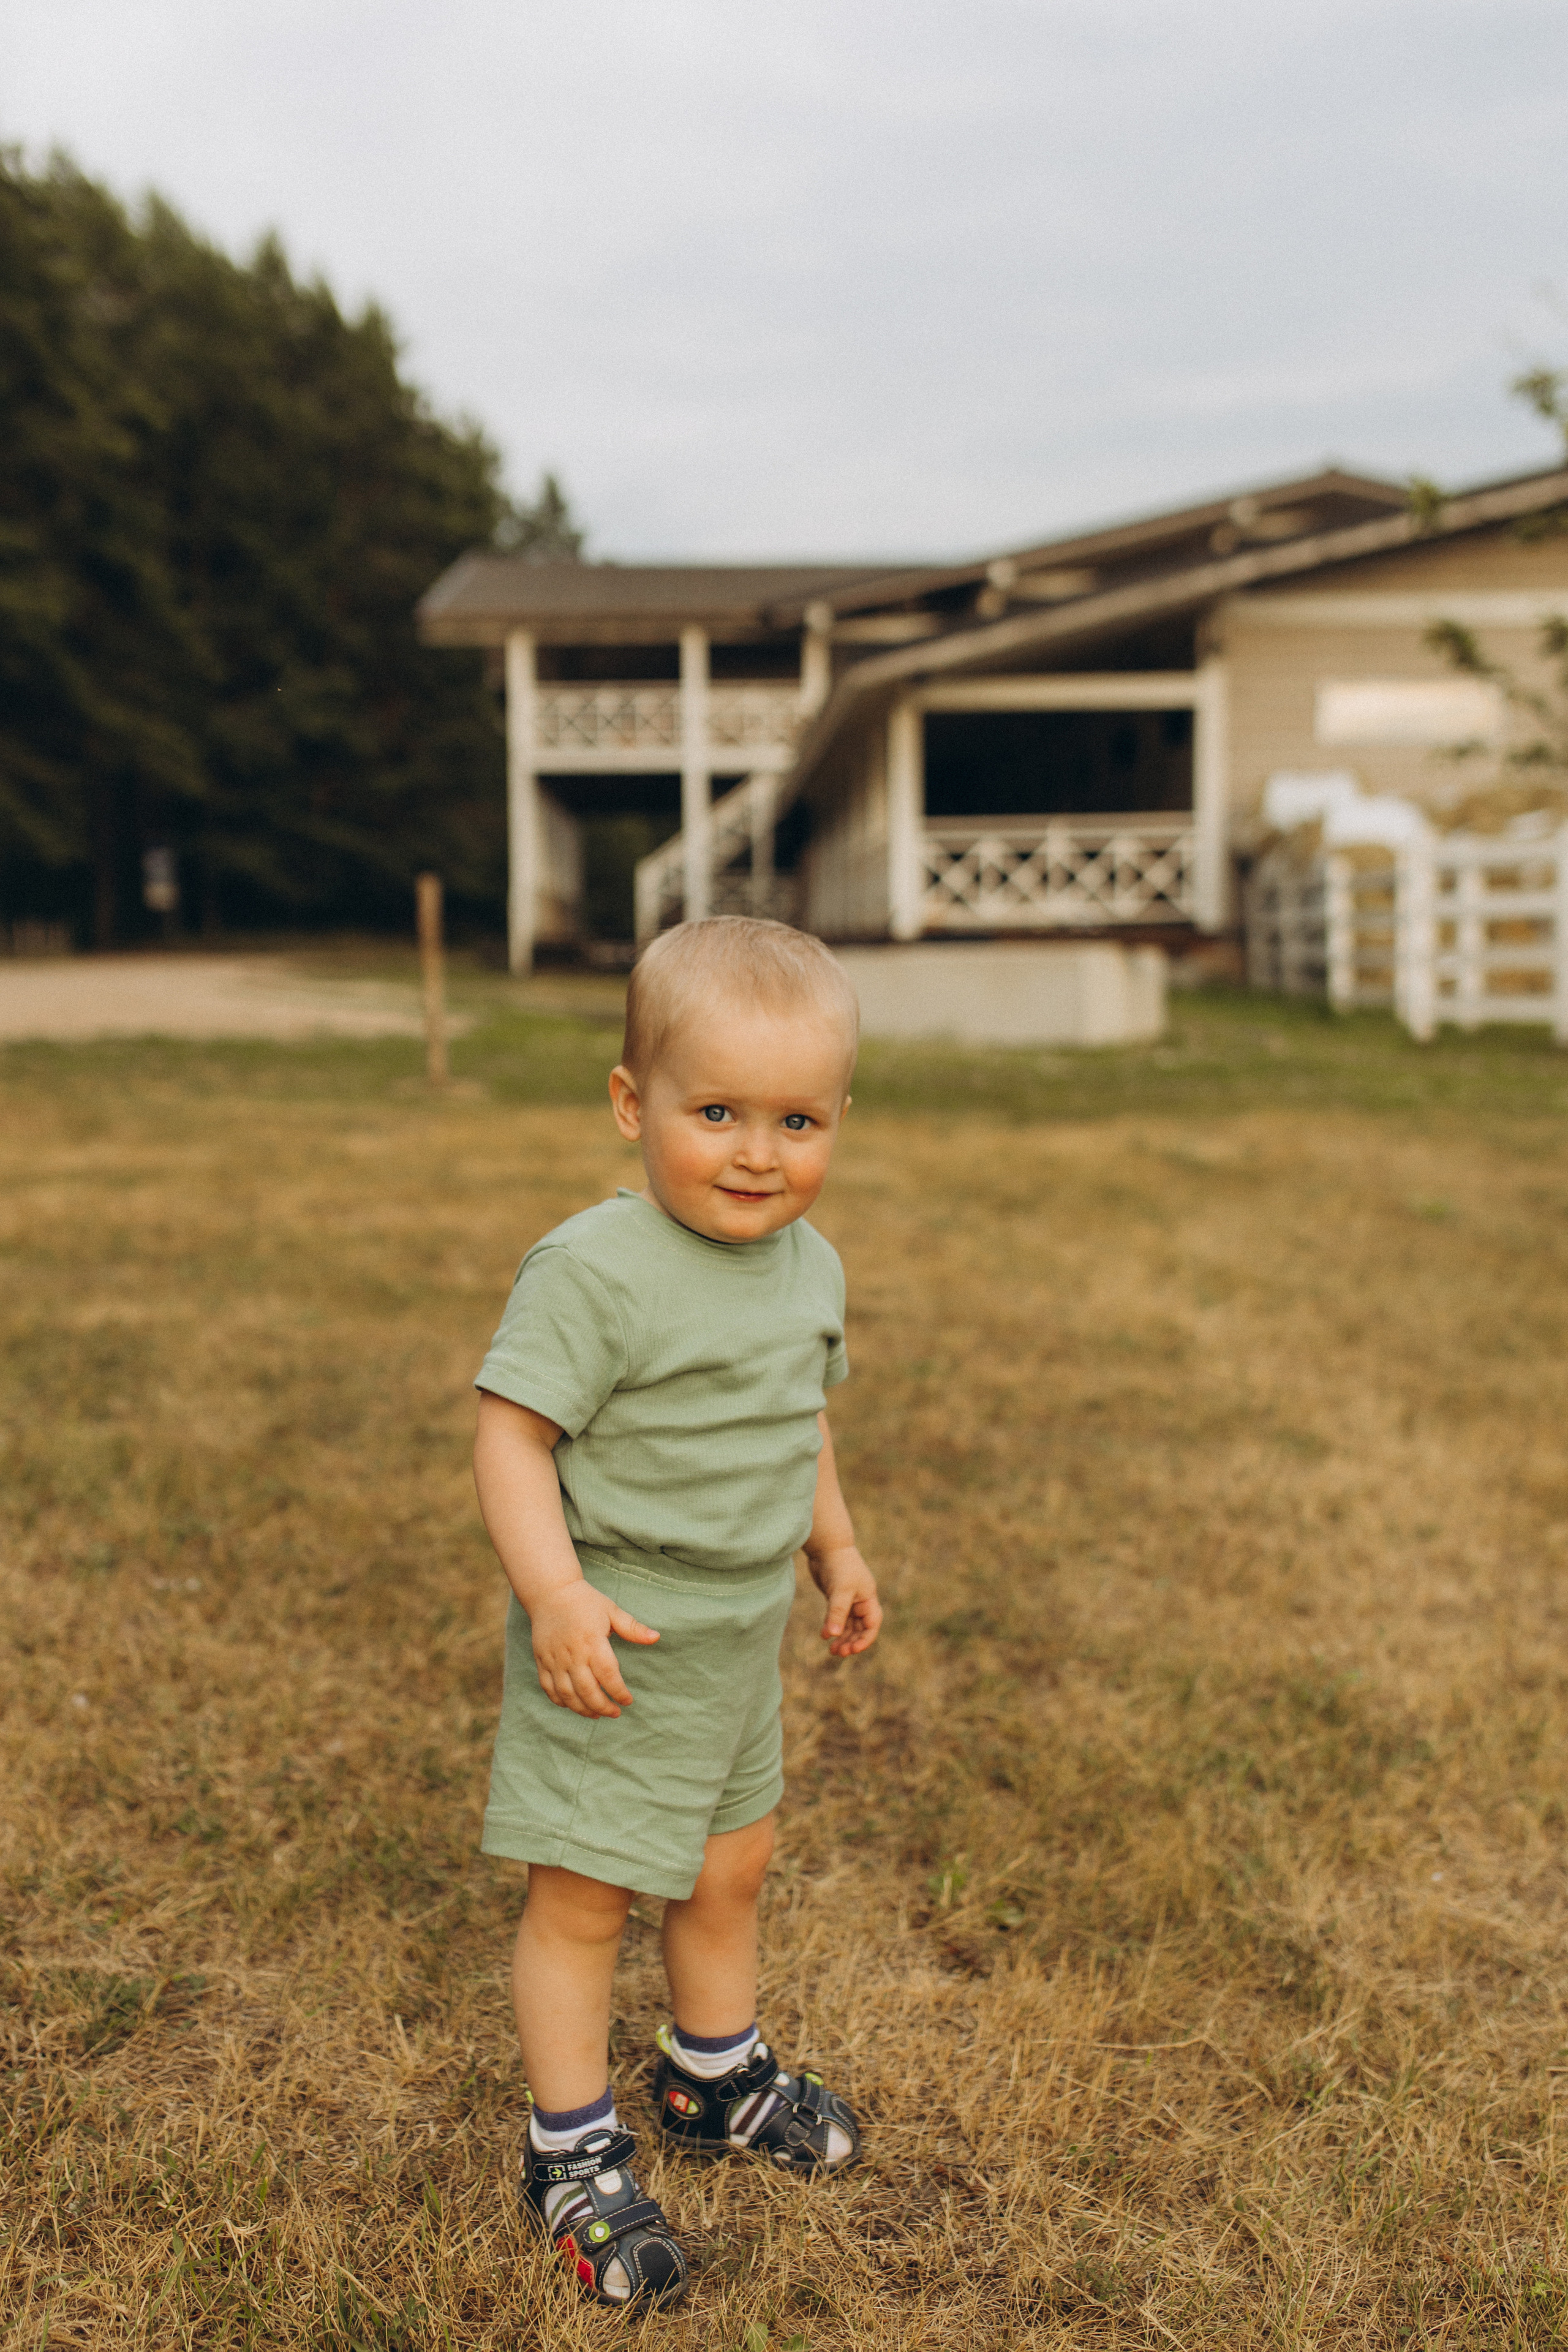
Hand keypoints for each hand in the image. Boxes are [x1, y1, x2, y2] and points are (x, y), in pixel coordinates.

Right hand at [529, 1581, 658, 1717]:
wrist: (550, 1592)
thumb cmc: (585, 1601)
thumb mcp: (611, 1611)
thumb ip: (633, 1628)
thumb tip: (656, 1637)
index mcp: (592, 1642)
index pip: (608, 1676)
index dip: (619, 1692)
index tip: (628, 1701)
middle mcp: (572, 1654)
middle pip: (587, 1691)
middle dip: (603, 1707)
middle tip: (615, 1713)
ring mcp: (554, 1659)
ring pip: (567, 1695)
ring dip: (583, 1709)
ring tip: (596, 1715)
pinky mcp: (542, 1661)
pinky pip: (549, 1688)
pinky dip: (560, 1701)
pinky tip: (573, 1705)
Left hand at [807, 1544, 881, 1657]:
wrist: (826, 1547)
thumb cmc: (839, 1565)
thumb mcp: (840, 1590)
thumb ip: (837, 1613)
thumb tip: (831, 1636)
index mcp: (868, 1599)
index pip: (872, 1624)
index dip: (865, 1639)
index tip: (853, 1649)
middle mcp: (861, 1601)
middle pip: (860, 1628)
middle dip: (851, 1641)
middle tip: (838, 1653)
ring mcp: (848, 1599)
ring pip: (848, 1625)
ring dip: (841, 1637)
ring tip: (832, 1650)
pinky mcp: (835, 1597)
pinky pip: (836, 1617)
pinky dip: (831, 1627)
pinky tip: (823, 1635)